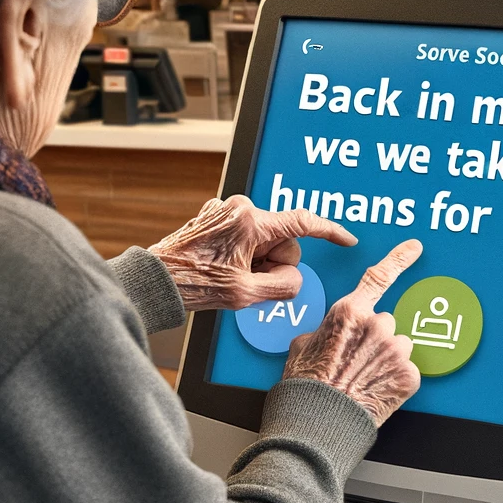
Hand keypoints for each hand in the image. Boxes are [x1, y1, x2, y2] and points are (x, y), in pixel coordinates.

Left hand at [149, 195, 355, 311]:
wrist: (156, 281)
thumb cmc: (194, 284)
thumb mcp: (246, 294)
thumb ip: (283, 286)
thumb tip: (294, 279)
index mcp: (250, 221)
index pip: (303, 222)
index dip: (330, 232)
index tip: (346, 239)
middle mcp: (239, 208)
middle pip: (283, 238)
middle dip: (275, 263)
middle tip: (251, 282)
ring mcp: (227, 210)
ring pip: (266, 239)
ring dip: (259, 261)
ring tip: (235, 277)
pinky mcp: (217, 217)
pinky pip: (248, 237)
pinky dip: (246, 254)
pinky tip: (226, 268)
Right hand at [282, 239, 422, 426]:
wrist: (317, 425)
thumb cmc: (306, 387)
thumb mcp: (302, 346)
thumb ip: (325, 330)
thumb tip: (327, 334)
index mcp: (350, 312)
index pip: (379, 277)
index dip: (400, 259)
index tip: (414, 248)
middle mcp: (377, 326)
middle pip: (387, 322)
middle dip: (376, 338)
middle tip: (357, 360)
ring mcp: (396, 351)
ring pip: (399, 347)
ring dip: (387, 358)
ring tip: (365, 378)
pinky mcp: (409, 376)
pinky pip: (407, 371)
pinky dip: (395, 380)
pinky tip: (376, 390)